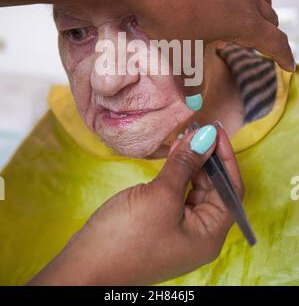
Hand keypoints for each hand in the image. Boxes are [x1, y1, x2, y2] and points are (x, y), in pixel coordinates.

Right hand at [28, 124, 242, 285]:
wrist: (86, 266)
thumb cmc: (127, 236)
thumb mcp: (160, 195)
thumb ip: (185, 163)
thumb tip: (206, 136)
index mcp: (209, 235)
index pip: (230, 190)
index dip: (226, 158)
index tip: (215, 129)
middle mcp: (199, 234)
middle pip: (214, 189)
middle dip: (207, 157)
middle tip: (197, 128)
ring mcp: (179, 230)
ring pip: (194, 189)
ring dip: (191, 163)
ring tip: (184, 136)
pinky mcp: (161, 224)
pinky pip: (177, 194)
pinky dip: (177, 173)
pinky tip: (172, 154)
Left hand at [127, 0, 293, 93]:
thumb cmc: (169, 12)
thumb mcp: (181, 51)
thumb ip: (190, 79)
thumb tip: (193, 102)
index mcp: (244, 22)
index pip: (274, 42)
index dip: (283, 56)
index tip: (288, 66)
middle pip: (269, 15)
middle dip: (270, 32)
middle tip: (262, 43)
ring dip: (260, 7)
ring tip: (251, 15)